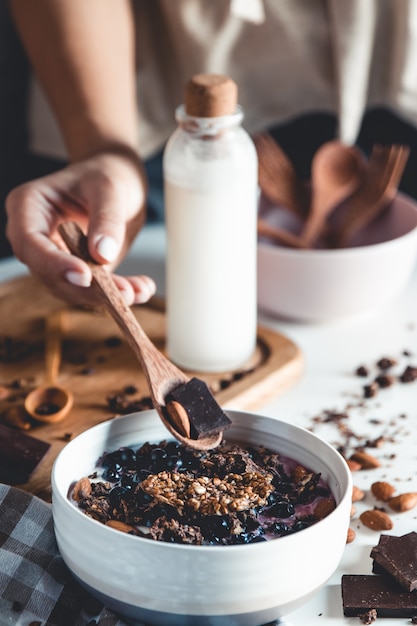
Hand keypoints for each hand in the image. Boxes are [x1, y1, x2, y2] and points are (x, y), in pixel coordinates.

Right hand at [6, 150, 155, 306]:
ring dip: (107, 296)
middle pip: (51, 274)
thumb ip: (106, 218)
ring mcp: (55, 257)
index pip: (31, 244)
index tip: (85, 275)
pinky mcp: (77, 270)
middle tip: (123, 293)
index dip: (54, 264)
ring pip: (72, 288)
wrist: (118, 178)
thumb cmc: (106, 172)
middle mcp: (35, 237)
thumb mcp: (109, 187)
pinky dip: (118, 292)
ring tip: (139, 291)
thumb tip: (103, 255)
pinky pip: (93, 289)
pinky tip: (142, 289)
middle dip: (88, 289)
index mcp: (28, 207)